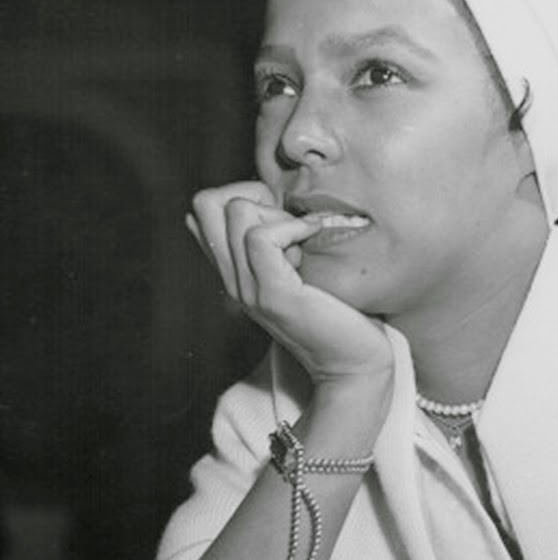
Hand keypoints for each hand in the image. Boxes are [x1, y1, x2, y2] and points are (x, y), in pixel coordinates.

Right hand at [187, 181, 392, 383]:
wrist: (355, 364)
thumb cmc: (341, 314)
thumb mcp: (303, 270)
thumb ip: (282, 245)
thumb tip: (272, 204)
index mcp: (237, 273)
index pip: (201, 212)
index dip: (241, 195)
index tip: (281, 216)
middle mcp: (234, 280)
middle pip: (207, 203)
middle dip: (254, 195)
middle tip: (292, 224)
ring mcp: (248, 289)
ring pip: (235, 211)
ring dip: (277, 213)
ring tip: (304, 239)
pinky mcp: (273, 295)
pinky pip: (260, 237)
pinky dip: (292, 225)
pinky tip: (313, 236)